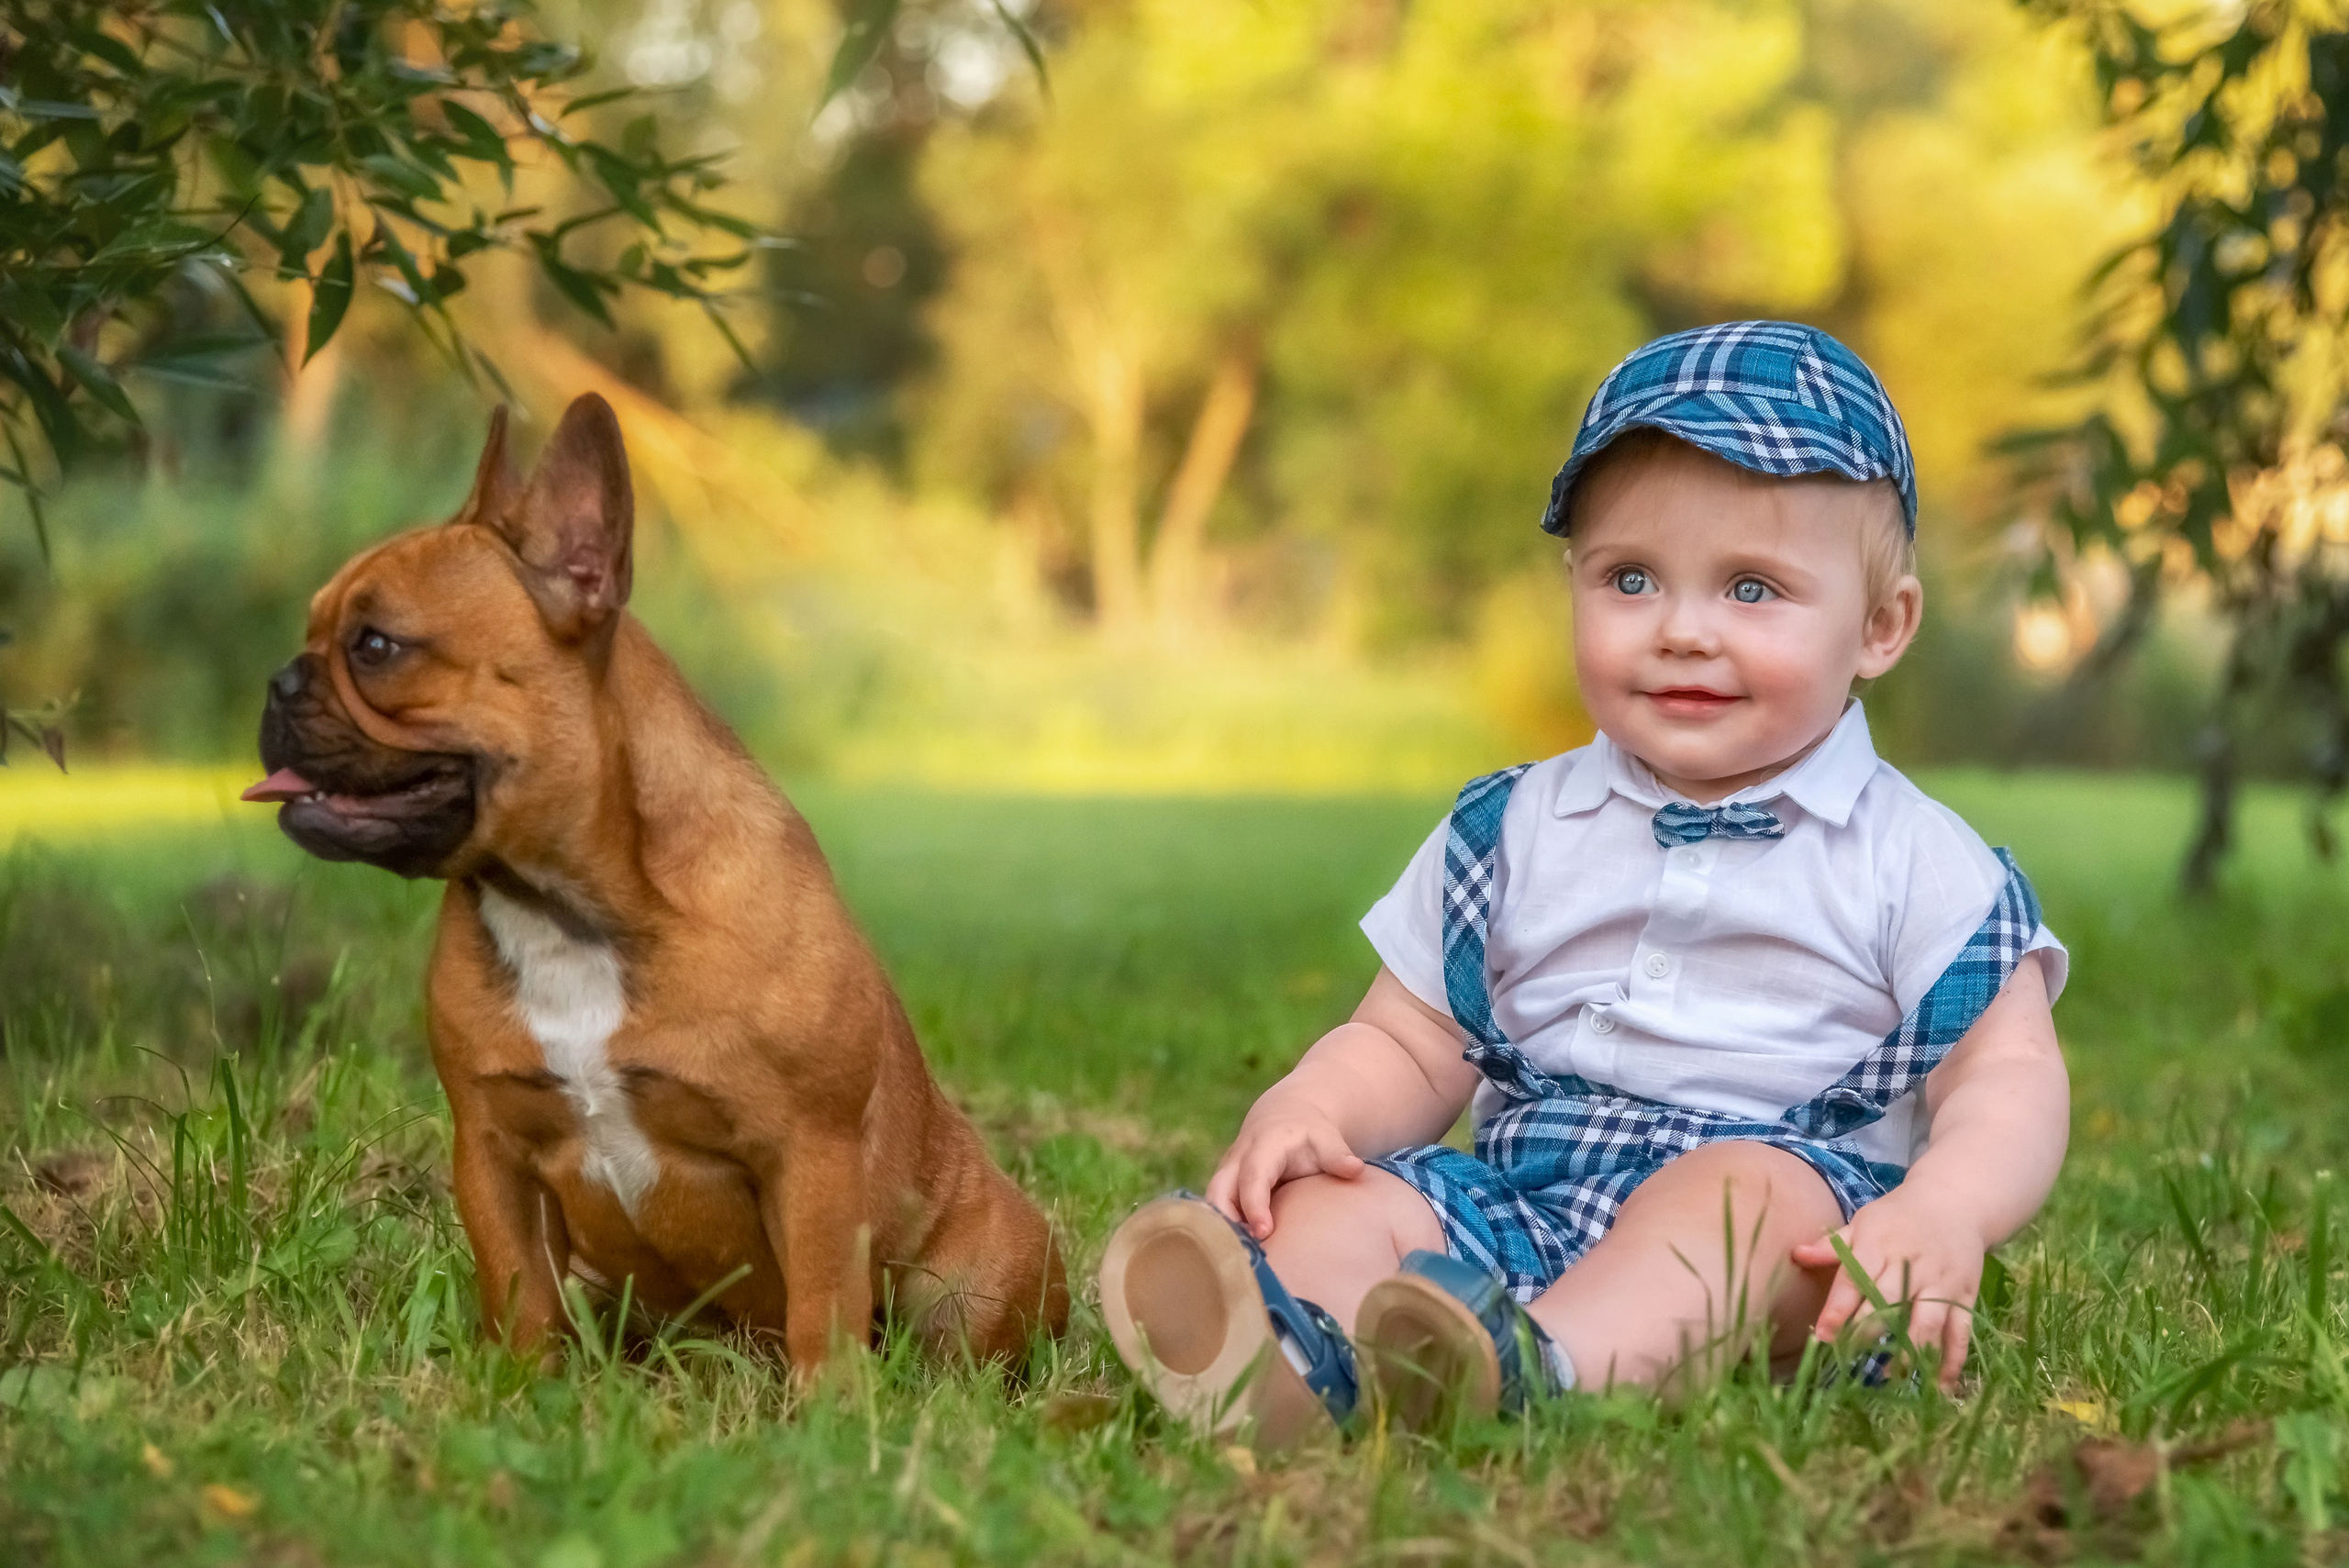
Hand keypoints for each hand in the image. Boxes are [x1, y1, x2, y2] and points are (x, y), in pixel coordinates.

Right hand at [1203, 1095, 1366, 1240]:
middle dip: (1226, 1221)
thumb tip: (1355, 1169)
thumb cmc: (1310, 1135)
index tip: (1264, 1231)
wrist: (1285, 1119)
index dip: (1254, 1204)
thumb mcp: (1327, 1139)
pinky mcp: (1226, 1187)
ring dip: (1223, 1230)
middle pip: (1219, 1190)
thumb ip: (1338, 1155)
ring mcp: (1228, 1173)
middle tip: (1247, 1252)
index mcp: (1263, 1146)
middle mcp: (1238, 1159)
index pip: (1253, 1176)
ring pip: (1213, 1203)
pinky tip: (1242, 1255)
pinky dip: (1225, 1231)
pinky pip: (1218, 1211)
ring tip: (1244, 1260)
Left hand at [1790, 1185, 1986, 1390]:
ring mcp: (1941, 1283)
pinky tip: (1939, 1386)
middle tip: (1849, 1361)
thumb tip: (1796, 1254)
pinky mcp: (1965, 1297)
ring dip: (1910, 1352)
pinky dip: (1951, 1360)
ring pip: (1926, 1322)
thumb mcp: (1864, 1221)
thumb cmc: (1899, 1216)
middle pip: (1889, 1304)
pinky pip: (1960, 1333)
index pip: (1855, 1280)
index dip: (1839, 1310)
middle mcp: (1911, 1265)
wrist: (1955, 1203)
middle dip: (1868, 1334)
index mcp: (1879, 1245)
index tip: (1824, 1336)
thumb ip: (1833, 1245)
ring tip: (1890, 1378)